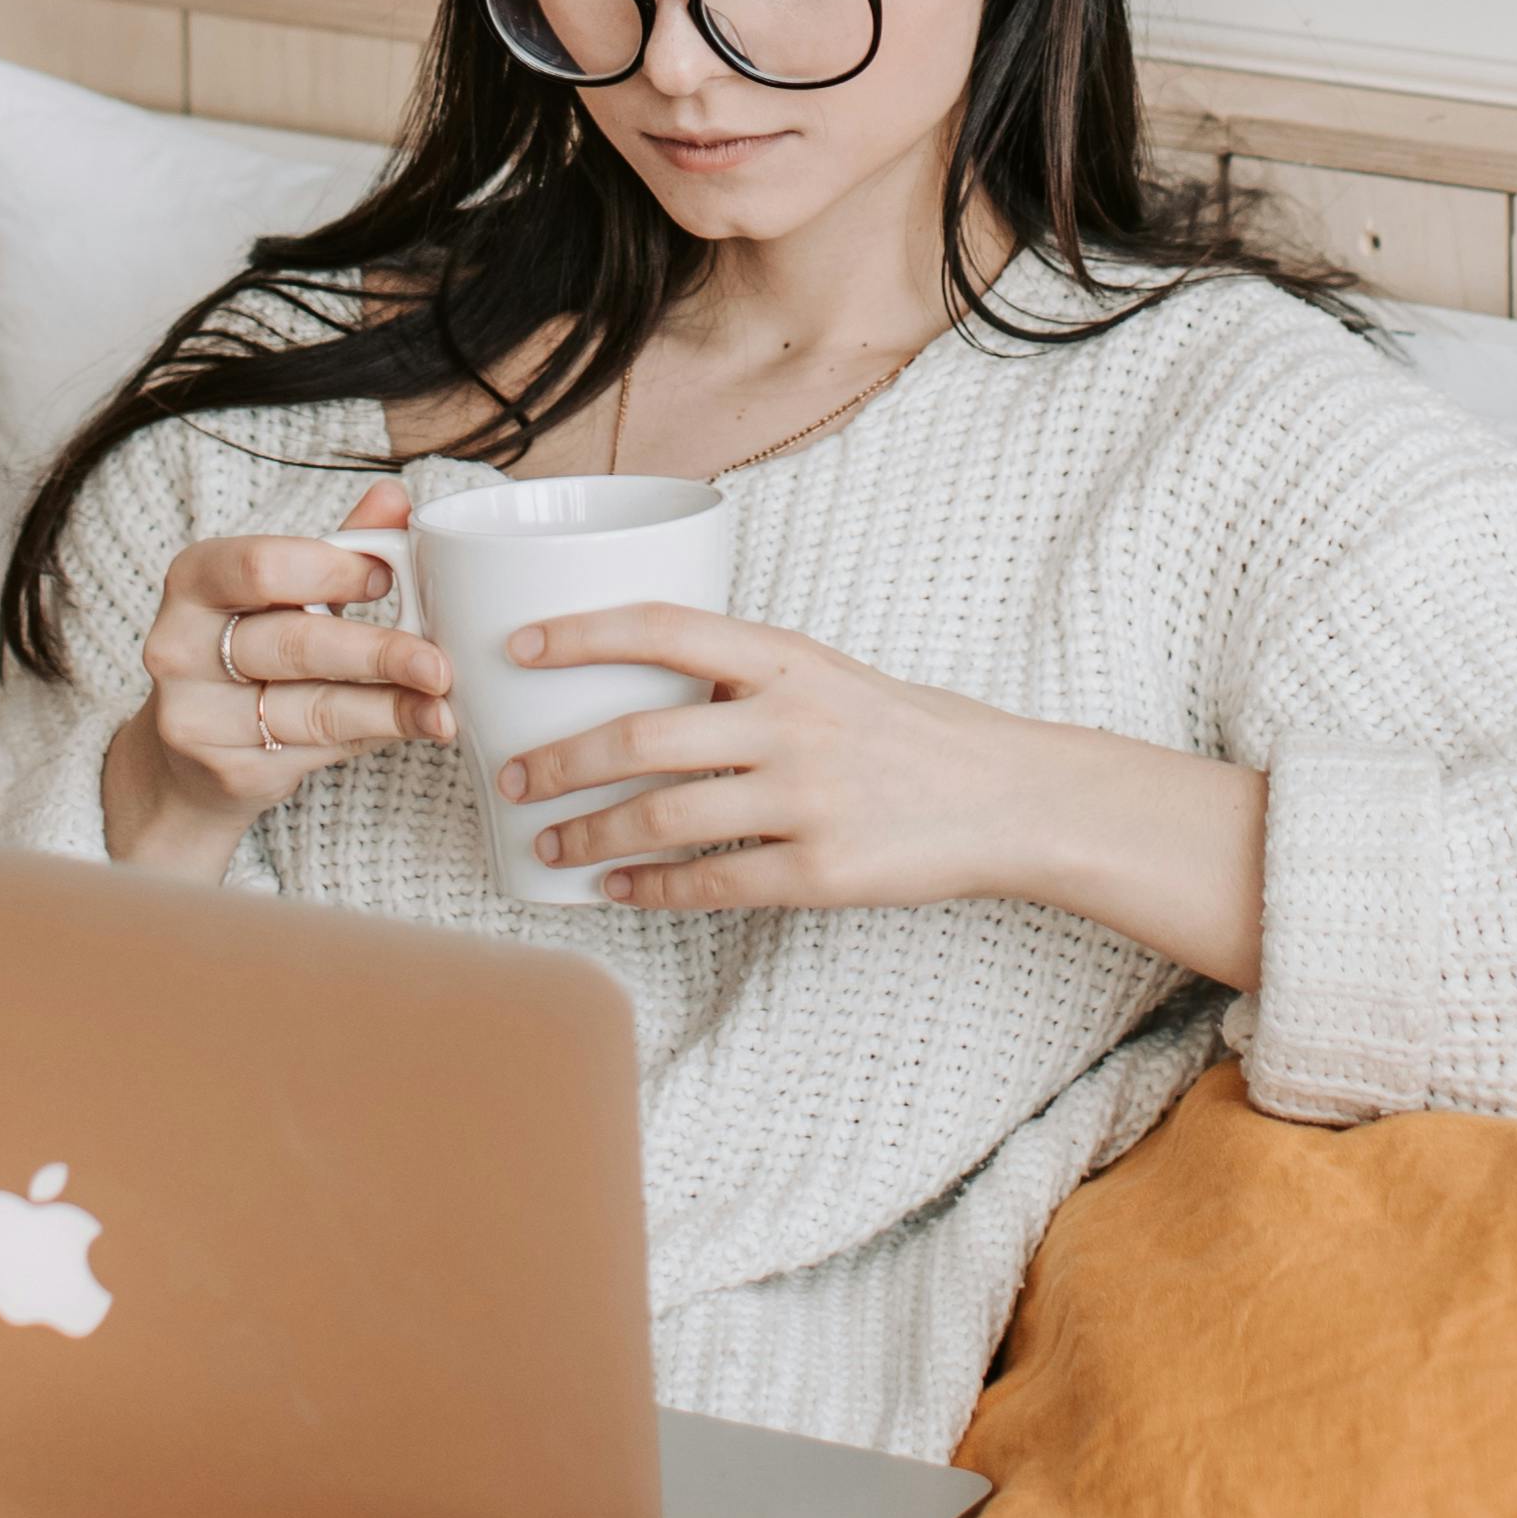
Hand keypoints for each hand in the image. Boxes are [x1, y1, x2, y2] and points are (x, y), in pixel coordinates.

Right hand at [101, 484, 451, 877]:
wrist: (184, 756)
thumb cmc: (242, 651)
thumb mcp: (278, 592)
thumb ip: (336, 548)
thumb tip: (396, 499)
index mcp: (194, 580)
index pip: (261, 568)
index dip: (331, 572)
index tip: (388, 578)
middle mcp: (180, 648)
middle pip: (292, 644)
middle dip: (377, 652)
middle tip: (438, 661)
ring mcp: (198, 718)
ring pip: (313, 709)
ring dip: (390, 707)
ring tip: (443, 706)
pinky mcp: (228, 773)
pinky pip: (318, 750)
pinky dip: (374, 735)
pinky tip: (415, 726)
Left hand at [499, 603, 1266, 980]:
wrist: (1007, 797)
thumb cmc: (910, 733)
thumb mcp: (829, 677)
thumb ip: (747, 680)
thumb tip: (642, 688)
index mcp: (787, 659)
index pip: (662, 627)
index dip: (580, 634)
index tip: (515, 648)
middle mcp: (790, 722)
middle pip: (641, 736)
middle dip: (560, 760)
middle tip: (509, 776)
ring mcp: (806, 799)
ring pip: (662, 817)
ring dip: (591, 834)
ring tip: (548, 842)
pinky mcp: (821, 871)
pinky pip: (713, 883)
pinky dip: (652, 889)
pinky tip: (616, 890)